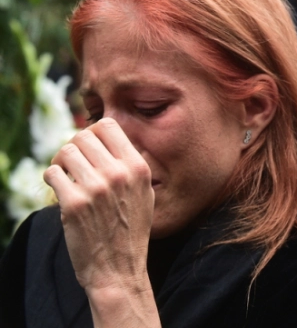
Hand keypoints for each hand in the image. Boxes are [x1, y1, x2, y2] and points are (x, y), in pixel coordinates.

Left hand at [44, 117, 153, 295]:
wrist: (118, 269)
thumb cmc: (130, 232)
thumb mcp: (145, 194)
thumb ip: (132, 166)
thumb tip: (112, 142)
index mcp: (138, 168)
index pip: (109, 126)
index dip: (94, 133)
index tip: (89, 148)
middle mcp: (119, 174)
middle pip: (84, 135)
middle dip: (74, 147)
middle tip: (72, 164)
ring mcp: (96, 188)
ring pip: (66, 151)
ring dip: (61, 161)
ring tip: (64, 175)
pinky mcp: (73, 204)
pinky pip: (52, 174)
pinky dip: (52, 178)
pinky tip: (59, 189)